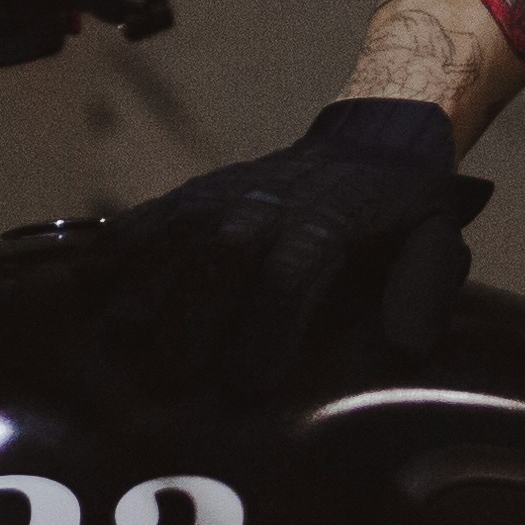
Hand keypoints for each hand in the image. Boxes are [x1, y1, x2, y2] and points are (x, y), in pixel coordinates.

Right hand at [98, 98, 488, 393]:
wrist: (374, 138)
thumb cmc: (403, 208)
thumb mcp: (436, 239)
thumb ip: (424, 288)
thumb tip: (407, 344)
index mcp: (329, 223)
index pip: (291, 275)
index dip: (266, 330)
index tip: (247, 386)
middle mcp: (270, 203)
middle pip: (223, 256)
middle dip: (194, 316)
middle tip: (172, 375)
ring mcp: (227, 193)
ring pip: (177, 232)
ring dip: (145, 282)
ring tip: (121, 333)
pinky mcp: (199, 191)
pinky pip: (151, 215)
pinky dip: (118, 246)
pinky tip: (88, 281)